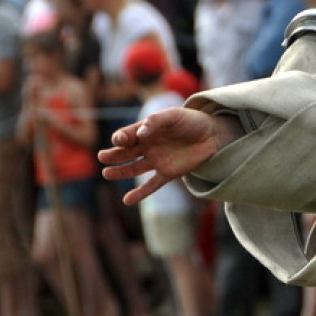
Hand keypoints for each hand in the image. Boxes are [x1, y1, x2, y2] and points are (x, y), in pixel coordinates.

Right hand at [98, 106, 235, 204]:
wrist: (213, 135)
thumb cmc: (192, 121)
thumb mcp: (174, 115)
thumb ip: (156, 121)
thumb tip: (140, 134)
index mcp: (146, 131)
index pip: (127, 136)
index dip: (121, 138)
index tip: (120, 140)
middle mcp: (148, 146)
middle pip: (126, 153)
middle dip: (114, 155)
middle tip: (103, 157)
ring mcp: (157, 161)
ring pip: (134, 169)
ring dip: (120, 172)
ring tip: (107, 174)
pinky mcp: (168, 173)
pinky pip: (151, 185)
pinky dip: (140, 193)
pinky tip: (127, 201)